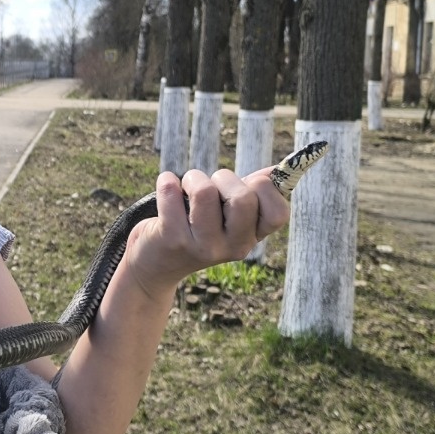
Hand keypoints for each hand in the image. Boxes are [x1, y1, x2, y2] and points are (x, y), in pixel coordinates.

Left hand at [124, 166, 290, 297]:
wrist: (155, 264)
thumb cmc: (197, 227)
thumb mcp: (228, 216)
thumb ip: (254, 192)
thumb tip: (279, 170)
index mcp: (251, 238)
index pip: (279, 213)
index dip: (266, 188)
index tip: (248, 183)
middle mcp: (232, 247)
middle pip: (243, 198)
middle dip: (224, 177)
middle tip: (211, 186)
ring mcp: (202, 246)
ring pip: (204, 191)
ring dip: (193, 178)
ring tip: (185, 188)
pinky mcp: (172, 239)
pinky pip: (171, 192)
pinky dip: (167, 181)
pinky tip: (167, 186)